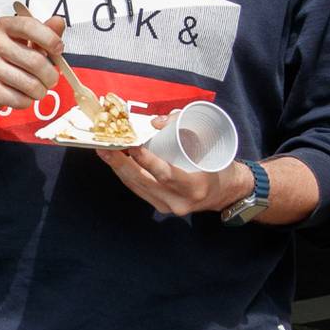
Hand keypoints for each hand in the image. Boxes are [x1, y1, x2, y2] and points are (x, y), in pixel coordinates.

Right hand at [0, 10, 64, 115]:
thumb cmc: (7, 59)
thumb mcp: (24, 41)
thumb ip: (44, 32)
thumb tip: (59, 21)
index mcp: (3, 26)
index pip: (30, 27)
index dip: (50, 39)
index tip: (58, 49)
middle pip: (36, 61)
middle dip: (51, 75)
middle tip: (51, 79)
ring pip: (31, 84)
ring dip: (41, 90)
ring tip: (37, 88)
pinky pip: (21, 99)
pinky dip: (27, 101)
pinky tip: (22, 95)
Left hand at [96, 118, 248, 216]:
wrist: (226, 193)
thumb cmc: (219, 166)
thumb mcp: (210, 145)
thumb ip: (184, 128)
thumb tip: (155, 123)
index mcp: (195, 186)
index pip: (166, 174)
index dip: (147, 161)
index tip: (132, 146)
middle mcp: (179, 201)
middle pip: (143, 181)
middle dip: (121, 163)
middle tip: (105, 146)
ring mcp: (167, 207)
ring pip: (136, 186)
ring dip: (118, 168)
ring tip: (103, 151)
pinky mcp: (160, 206)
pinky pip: (138, 189)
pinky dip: (126, 174)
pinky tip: (115, 162)